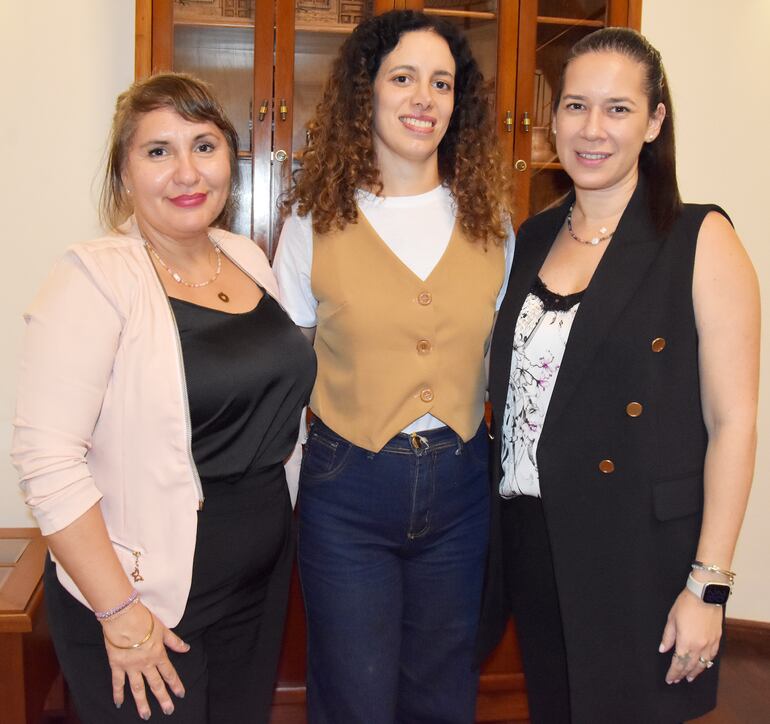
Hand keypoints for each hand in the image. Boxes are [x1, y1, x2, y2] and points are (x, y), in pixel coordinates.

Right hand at [102, 602, 188, 718]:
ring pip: (138, 688)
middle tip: (168, 711)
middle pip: (155, 684)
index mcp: (158, 654)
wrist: (123, 616)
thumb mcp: (163, 628)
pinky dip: (118, 693)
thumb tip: (186, 648)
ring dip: (142, 702)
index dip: (175, 684)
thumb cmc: (144, 619)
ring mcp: (131, 666)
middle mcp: (145, 663)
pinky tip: (119, 703)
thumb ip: (174, 641)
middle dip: (163, 698)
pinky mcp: (117, 665)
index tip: (180, 694)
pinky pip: (118, 682)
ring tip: (146, 715)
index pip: (169, 673)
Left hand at [658, 587, 722, 684]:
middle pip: (690, 666)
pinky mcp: (717, 639)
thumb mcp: (671, 619)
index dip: (673, 672)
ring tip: (690, 677)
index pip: (678, 663)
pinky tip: (704, 665)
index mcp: (686, 642)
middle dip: (683, 674)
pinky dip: (707, 663)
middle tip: (677, 680)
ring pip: (703, 664)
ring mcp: (710, 643)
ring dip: (696, 672)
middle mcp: (699, 646)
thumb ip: (668, 637)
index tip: (669, 679)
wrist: (705, 594)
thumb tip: (662, 650)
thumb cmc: (686, 604)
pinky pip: (712, 656)